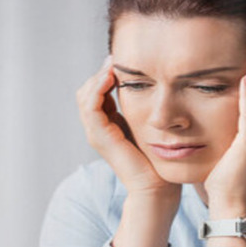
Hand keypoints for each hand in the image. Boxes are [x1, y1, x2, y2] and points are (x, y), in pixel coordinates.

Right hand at [76, 55, 180, 201]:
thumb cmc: (159, 161)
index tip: (123, 61)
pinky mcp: (100, 137)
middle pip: (87, 91)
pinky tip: (112, 76)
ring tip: (113, 63)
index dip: (107, 75)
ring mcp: (96, 133)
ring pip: (85, 95)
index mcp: (109, 125)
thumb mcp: (152, 128)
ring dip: (97, 76)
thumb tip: (159, 88)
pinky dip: (97, 88)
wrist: (156, 188)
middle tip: (116, 58)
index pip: (98, 92)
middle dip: (100, 72)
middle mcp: (98, 129)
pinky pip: (91, 106)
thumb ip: (148, 110)